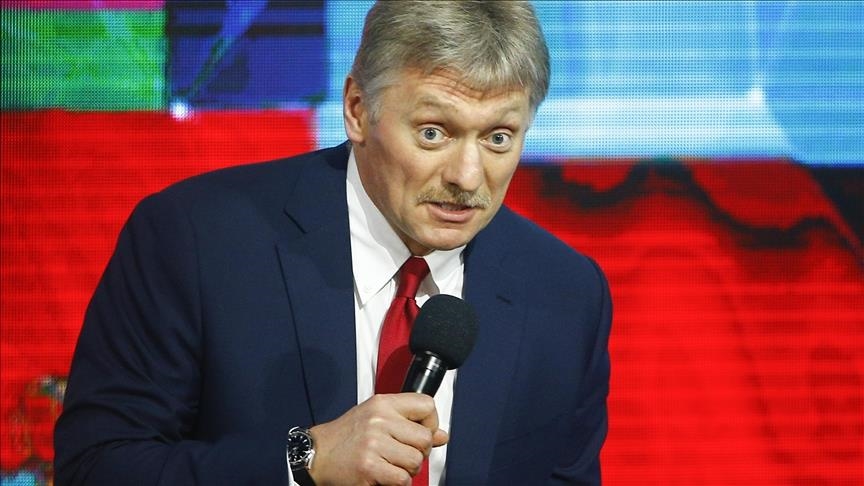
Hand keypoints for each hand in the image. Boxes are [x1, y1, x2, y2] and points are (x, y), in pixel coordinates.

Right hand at [307, 393, 448, 485]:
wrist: (317, 453)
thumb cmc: (347, 436)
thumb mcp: (377, 418)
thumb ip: (408, 423)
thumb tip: (441, 435)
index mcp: (382, 404)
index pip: (426, 405)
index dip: (431, 423)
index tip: (423, 432)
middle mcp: (379, 420)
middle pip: (424, 439)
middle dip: (419, 452)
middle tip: (403, 454)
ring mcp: (373, 444)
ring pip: (415, 461)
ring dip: (407, 469)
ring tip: (391, 465)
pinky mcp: (369, 467)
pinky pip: (402, 479)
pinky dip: (398, 482)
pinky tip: (384, 475)